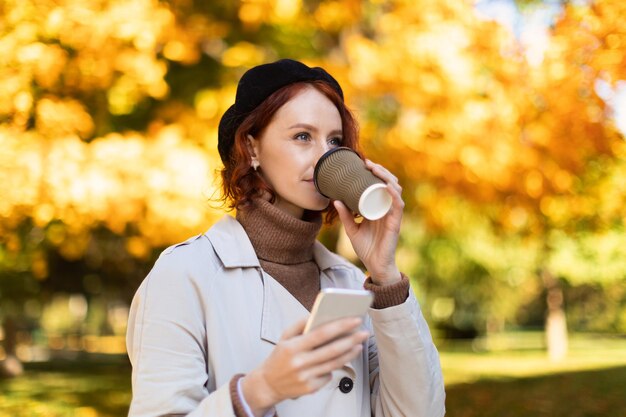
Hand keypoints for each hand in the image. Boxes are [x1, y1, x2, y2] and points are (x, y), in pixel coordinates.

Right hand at [242, 317, 368, 415]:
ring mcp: (305, 377)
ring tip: (359, 344)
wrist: (268, 384)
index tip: (354, 320)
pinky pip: (328, 375)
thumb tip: (316, 314)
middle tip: (364, 332)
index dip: (340, 327)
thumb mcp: (284, 337)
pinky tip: (337, 360)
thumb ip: (299, 325)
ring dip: (350, 354)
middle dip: (351, 340)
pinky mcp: (310, 389)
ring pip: (334, 364)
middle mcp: (299, 363)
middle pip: (332, 350)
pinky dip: (334, 367)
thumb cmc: (279, 358)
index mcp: (292, 347)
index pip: (320, 334)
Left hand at [334, 159, 403, 284]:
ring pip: (396, 191)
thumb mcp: (351, 229)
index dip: (376, 173)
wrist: (374, 266)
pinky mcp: (395, 223)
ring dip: (387, 178)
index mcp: (379, 208)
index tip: (364, 163)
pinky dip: (393, 194)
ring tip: (375, 169)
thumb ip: (345, 216)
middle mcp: (388, 209)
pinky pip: (397, 206)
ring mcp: (393, 215)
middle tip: (368, 163)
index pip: (381, 185)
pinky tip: (386, 186)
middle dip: (381, 171)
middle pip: (390, 184)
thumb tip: (335, 200)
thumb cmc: (366, 248)